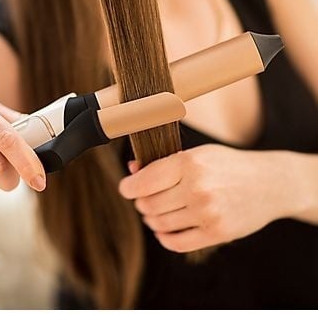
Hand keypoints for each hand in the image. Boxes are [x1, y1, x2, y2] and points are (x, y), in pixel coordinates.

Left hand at [118, 144, 298, 252]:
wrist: (271, 183)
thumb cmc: (228, 165)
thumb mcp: (197, 155)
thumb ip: (163, 163)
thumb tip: (131, 170)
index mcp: (189, 163)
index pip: (143, 183)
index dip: (128, 188)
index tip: (127, 189)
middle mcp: (197, 188)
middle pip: (148, 205)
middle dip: (141, 203)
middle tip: (146, 200)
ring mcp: (208, 212)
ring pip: (159, 224)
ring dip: (151, 220)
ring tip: (156, 213)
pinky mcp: (217, 233)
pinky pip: (176, 243)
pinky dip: (164, 238)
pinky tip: (164, 230)